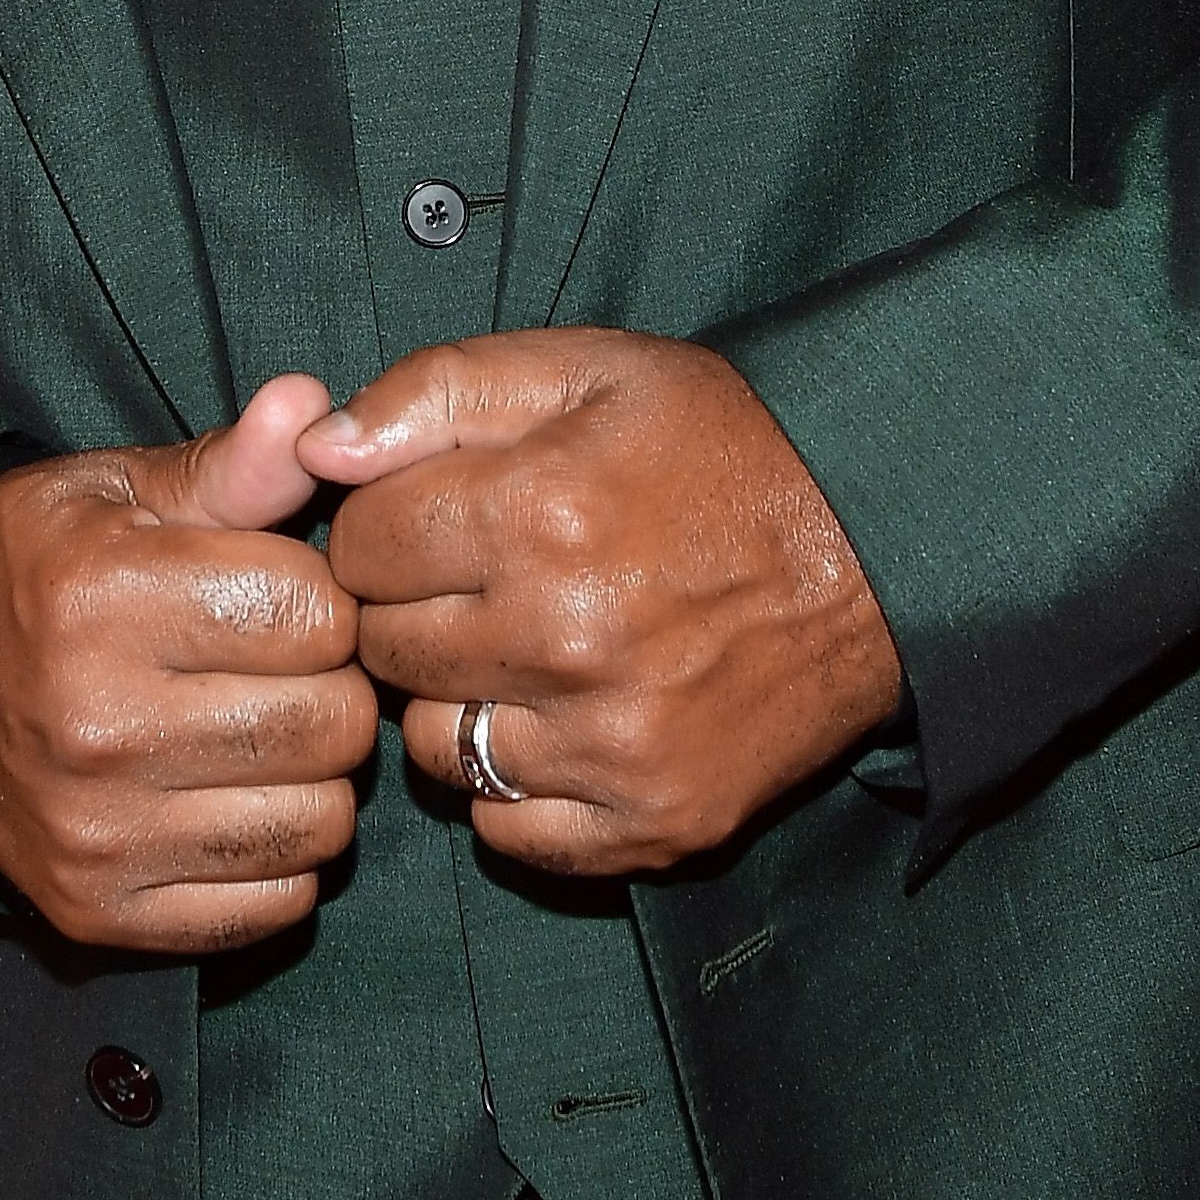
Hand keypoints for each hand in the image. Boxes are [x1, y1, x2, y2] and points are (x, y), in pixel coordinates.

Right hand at [0, 373, 378, 952]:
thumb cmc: (39, 569)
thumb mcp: (117, 494)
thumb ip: (230, 464)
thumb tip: (312, 409)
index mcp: (103, 599)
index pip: (313, 614)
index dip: (323, 598)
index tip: (285, 595)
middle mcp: (96, 725)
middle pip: (327, 724)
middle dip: (332, 687)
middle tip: (287, 670)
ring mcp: (96, 833)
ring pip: (315, 823)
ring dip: (314, 778)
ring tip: (266, 734)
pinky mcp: (98, 910)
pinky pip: (269, 904)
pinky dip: (280, 859)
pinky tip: (237, 802)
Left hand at [295, 332, 901, 875]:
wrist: (878, 551)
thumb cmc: (720, 447)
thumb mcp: (588, 368)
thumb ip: (439, 391)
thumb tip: (320, 444)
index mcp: (540, 515)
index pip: (358, 546)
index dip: (386, 522)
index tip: (438, 514)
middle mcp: (567, 642)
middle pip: (385, 650)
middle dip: (411, 608)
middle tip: (480, 580)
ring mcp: (611, 747)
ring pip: (434, 748)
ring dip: (456, 699)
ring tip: (521, 648)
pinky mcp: (652, 822)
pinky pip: (508, 831)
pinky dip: (515, 784)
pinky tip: (561, 720)